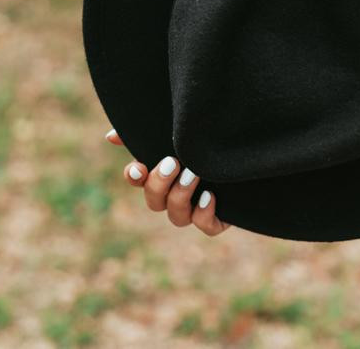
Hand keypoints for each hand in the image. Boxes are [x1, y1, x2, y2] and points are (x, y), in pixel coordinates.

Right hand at [105, 129, 230, 235]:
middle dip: (159, 183)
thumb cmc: (206, 142)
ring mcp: (194, 209)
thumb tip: (112, 135)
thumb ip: (148, 131)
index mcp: (161, 174)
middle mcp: (174, 196)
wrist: (248, 153)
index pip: (137, 180)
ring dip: (180, 196)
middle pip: (154, 201)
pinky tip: (210, 196)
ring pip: (177, 217)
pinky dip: (204, 214)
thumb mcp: (177, 132)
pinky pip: (205, 227)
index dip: (133, 176)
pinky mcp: (217, 219)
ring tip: (193, 174)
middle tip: (173, 163)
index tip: (139, 166)